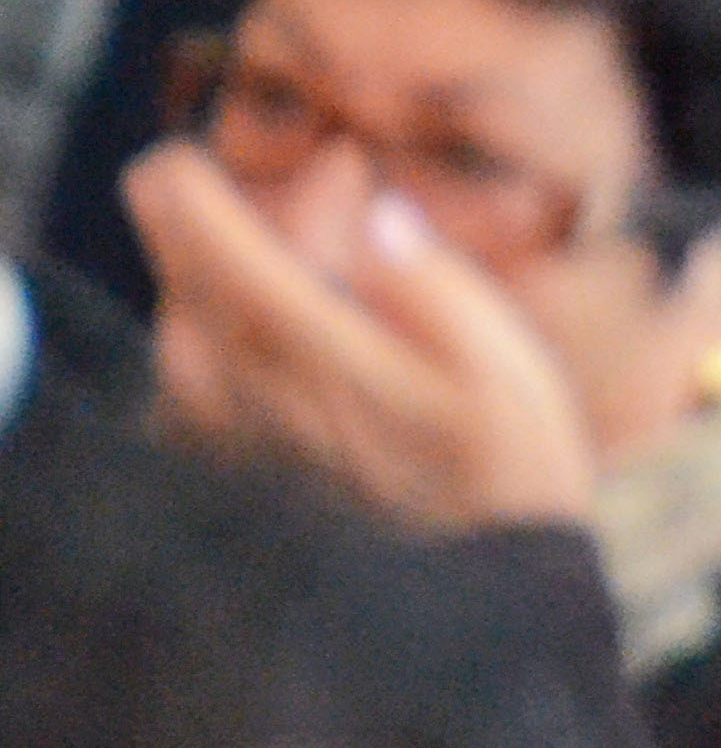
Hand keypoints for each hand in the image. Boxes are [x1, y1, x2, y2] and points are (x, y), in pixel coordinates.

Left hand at [130, 141, 601, 532]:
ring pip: (184, 351)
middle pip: (196, 302)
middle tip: (191, 183)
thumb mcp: (508, 365)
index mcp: (333, 360)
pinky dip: (191, 352)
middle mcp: (274, 402)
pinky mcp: (257, 476)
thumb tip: (380, 219)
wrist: (490, 584)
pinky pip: (192, 401)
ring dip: (188, 289)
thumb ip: (437, 287)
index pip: (238, 269)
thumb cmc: (513, 465)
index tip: (179, 163)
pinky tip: (224, 336)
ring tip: (220, 249)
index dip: (200, 211)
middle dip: (188, 235)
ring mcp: (257, 444)